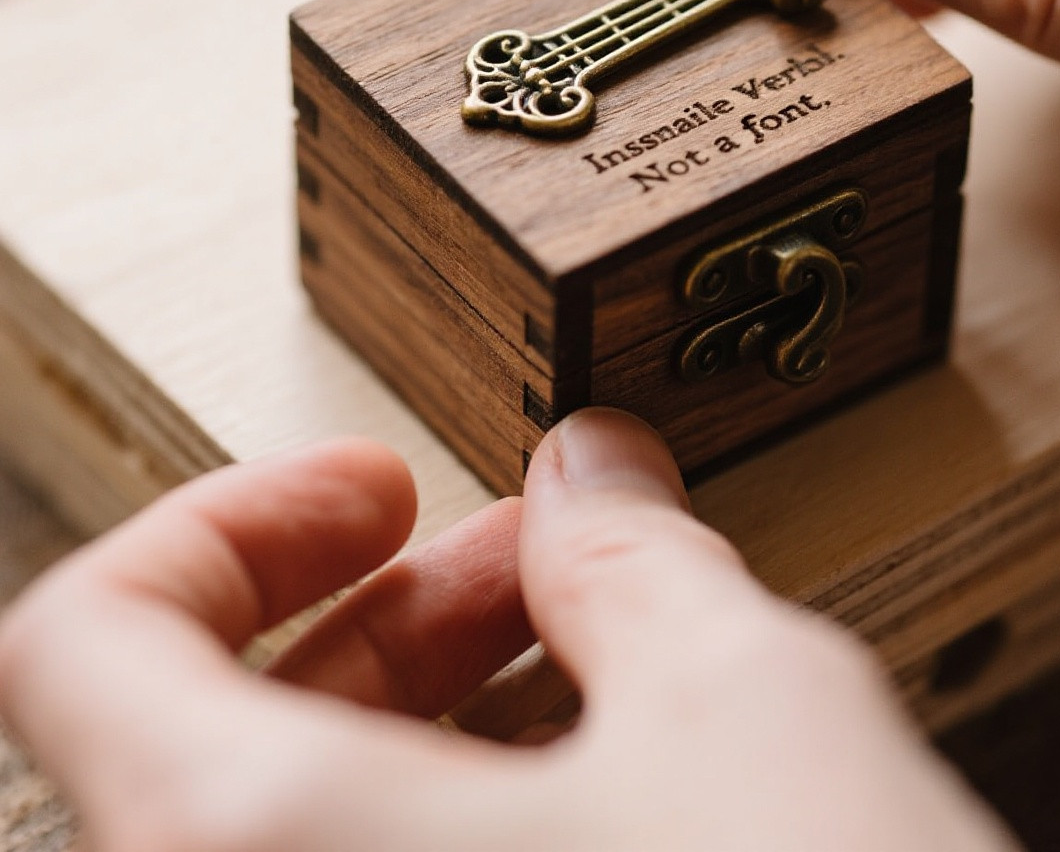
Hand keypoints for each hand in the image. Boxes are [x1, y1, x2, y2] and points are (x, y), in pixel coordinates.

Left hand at [0, 411, 1013, 850]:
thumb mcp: (742, 707)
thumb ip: (633, 557)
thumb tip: (594, 472)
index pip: (88, 643)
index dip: (236, 526)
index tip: (380, 492)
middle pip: (219, 740)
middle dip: (400, 619)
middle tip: (535, 562)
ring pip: (311, 845)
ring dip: (446, 724)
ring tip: (601, 664)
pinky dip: (479, 837)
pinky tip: (618, 798)